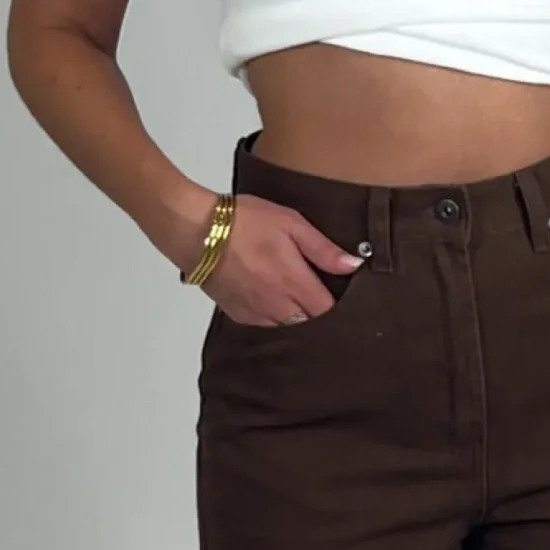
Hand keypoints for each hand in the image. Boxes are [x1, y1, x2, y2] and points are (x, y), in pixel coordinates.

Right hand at [196, 193, 364, 325]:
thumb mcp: (291, 224)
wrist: (196, 231)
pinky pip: (265, 325)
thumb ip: (324, 249)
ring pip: (288, 327)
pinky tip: (271, 296)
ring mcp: (257, 314)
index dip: (338, 304)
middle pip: (311, 324)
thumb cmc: (243, 222)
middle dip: (317, 311)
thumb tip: (353, 266)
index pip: (329, 311)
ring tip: (293, 293)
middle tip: (316, 290)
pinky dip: (273, 316)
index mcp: (295, 283)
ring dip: (296, 315)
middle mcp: (278, 306)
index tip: (338, 291)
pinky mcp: (238, 315)